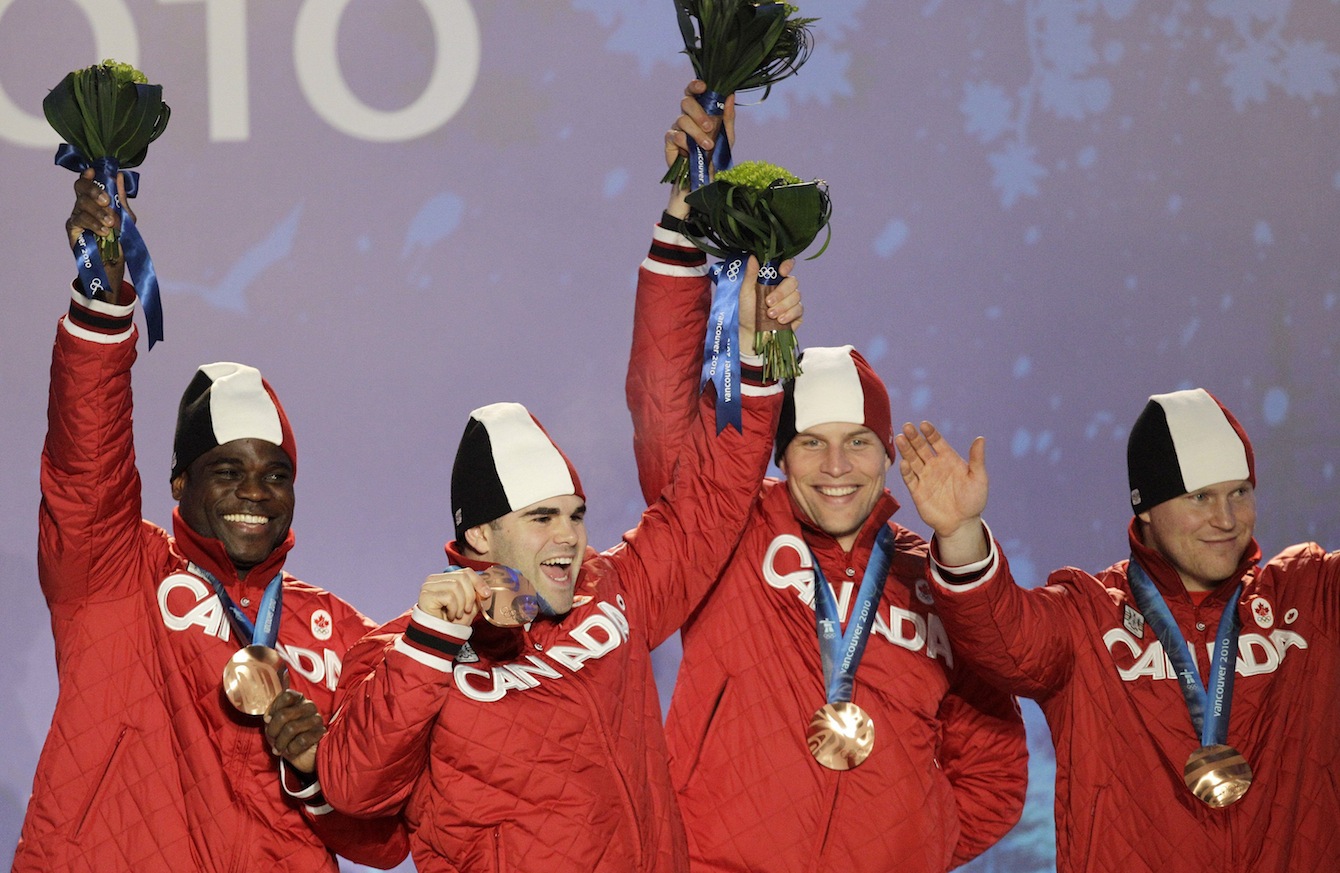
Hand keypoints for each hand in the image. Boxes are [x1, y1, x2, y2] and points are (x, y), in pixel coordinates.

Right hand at [66, 168, 132, 299]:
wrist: (113, 262)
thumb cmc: (120, 237)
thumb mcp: (125, 216)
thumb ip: (120, 197)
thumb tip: (119, 175)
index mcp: (95, 198)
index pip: (88, 180)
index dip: (88, 174)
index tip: (93, 171)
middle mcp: (83, 203)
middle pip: (80, 187)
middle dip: (94, 191)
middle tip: (107, 201)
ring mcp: (76, 215)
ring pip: (81, 203)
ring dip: (98, 212)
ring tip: (111, 224)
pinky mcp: (72, 228)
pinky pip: (79, 219)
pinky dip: (93, 224)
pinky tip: (104, 231)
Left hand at [264, 689, 325, 773]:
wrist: (298, 753)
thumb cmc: (284, 734)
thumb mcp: (273, 723)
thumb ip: (270, 716)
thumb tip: (268, 719)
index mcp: (298, 699)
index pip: (287, 696)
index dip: (273, 710)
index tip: (268, 720)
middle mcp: (308, 706)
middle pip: (284, 714)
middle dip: (273, 730)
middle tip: (272, 738)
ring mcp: (316, 718)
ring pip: (291, 729)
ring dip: (281, 743)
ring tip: (279, 748)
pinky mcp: (320, 733)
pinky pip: (302, 740)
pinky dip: (292, 748)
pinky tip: (290, 749)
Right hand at [418, 569, 490, 623]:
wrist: (438, 637)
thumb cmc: (451, 623)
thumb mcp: (469, 607)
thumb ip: (476, 595)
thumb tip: (486, 590)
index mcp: (444, 578)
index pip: (465, 572)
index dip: (478, 582)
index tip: (486, 594)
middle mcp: (434, 579)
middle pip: (462, 577)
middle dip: (470, 596)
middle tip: (468, 610)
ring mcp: (428, 586)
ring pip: (456, 586)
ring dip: (461, 604)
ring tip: (457, 615)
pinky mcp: (426, 595)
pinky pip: (449, 597)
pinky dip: (453, 609)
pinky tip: (449, 616)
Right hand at [665, 80, 736, 215]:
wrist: (706, 179)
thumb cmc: (716, 155)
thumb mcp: (727, 136)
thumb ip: (728, 116)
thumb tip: (730, 94)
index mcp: (699, 111)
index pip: (693, 92)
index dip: (695, 86)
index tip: (703, 86)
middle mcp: (686, 117)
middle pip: (686, 102)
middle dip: (698, 112)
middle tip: (709, 127)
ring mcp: (677, 129)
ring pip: (682, 119)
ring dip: (696, 133)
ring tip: (707, 146)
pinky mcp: (669, 143)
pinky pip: (673, 135)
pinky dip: (683, 141)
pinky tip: (690, 150)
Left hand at [739, 258, 801, 353]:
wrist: (748, 333)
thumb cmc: (745, 311)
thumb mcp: (745, 292)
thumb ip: (751, 274)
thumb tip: (753, 256)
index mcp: (773, 279)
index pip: (786, 266)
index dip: (787, 266)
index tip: (782, 271)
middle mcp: (784, 289)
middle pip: (793, 282)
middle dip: (781, 293)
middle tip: (768, 303)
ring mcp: (791, 302)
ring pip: (797, 297)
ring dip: (783, 306)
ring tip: (770, 315)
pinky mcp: (796, 316)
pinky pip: (799, 311)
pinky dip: (790, 315)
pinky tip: (780, 321)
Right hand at [895, 421, 989, 564]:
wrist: (962, 523)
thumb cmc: (973, 500)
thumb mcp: (979, 478)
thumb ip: (977, 458)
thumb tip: (980, 438)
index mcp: (948, 459)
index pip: (936, 441)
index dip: (930, 433)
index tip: (924, 424)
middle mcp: (934, 465)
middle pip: (921, 448)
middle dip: (914, 438)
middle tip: (907, 427)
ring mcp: (924, 478)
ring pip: (912, 460)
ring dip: (906, 450)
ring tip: (900, 438)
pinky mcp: (917, 491)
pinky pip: (910, 479)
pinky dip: (906, 471)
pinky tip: (904, 463)